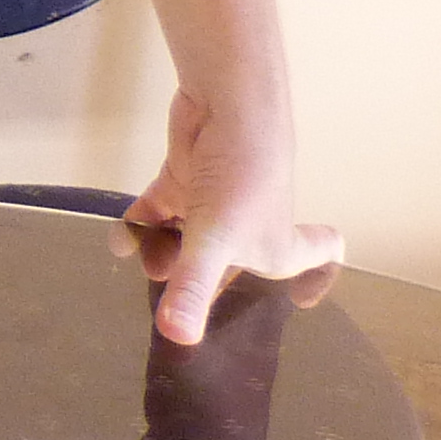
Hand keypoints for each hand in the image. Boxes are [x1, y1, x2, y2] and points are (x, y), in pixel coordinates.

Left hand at [123, 87, 338, 346]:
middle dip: (203, 280)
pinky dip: (141, 224)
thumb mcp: (216, 239)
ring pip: (191, 237)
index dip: (318, 278)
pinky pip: (162, 210)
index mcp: (277, 245)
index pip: (320, 258)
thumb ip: (194, 288)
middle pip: (235, 261)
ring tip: (141, 260)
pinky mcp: (187, 176)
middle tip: (171, 292)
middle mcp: (251, 226)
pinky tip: (119, 239)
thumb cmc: (241, 176)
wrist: (225, 101)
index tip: (302, 301)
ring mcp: (216, 200)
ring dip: (163, 253)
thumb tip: (178, 338)